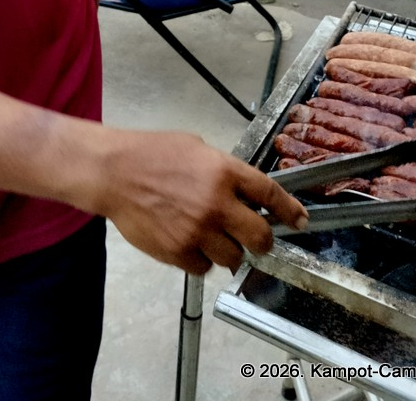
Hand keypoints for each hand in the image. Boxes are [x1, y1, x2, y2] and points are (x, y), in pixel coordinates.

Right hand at [96, 130, 307, 274]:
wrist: (114, 172)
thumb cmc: (153, 153)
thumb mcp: (196, 148)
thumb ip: (223, 171)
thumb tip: (243, 191)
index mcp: (224, 172)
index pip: (270, 194)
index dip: (290, 210)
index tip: (300, 221)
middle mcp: (217, 203)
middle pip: (259, 237)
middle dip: (262, 241)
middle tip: (255, 240)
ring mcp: (198, 231)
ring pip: (233, 258)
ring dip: (228, 251)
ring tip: (212, 238)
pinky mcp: (178, 251)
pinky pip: (203, 267)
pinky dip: (201, 260)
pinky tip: (189, 243)